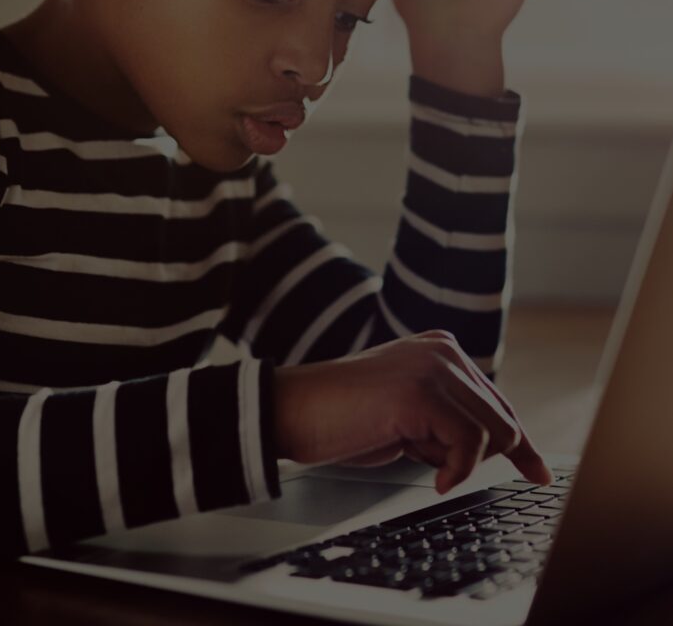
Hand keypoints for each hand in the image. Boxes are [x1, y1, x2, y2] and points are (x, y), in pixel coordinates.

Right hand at [274, 330, 552, 494]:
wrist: (292, 411)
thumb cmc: (344, 419)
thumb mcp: (409, 416)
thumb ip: (447, 417)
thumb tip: (498, 448)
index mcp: (441, 350)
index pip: (498, 402)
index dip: (521, 444)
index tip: (538, 473)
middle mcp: (444, 351)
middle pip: (503, 420)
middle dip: (480, 457)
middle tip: (438, 469)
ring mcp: (434, 367)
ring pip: (494, 432)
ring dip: (460, 461)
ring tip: (416, 456)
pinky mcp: (422, 392)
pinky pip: (471, 442)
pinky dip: (459, 470)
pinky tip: (435, 479)